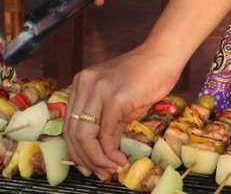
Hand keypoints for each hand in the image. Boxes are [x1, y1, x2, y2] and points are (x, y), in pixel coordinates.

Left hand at [64, 42, 183, 179]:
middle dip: (85, 159)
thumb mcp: (115, 99)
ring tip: (110, 169)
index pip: (69, 123)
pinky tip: (120, 159)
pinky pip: (107, 134)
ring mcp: (99, 90)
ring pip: (86, 136)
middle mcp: (84, 84)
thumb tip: (102, 154)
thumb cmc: (142, 77)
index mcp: (80, 83)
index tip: (86, 167)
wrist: (161, 57)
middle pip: (73, 132)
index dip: (75, 150)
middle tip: (99, 174)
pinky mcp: (115, 98)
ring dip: (97, 159)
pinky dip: (111, 152)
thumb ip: (104, 121)